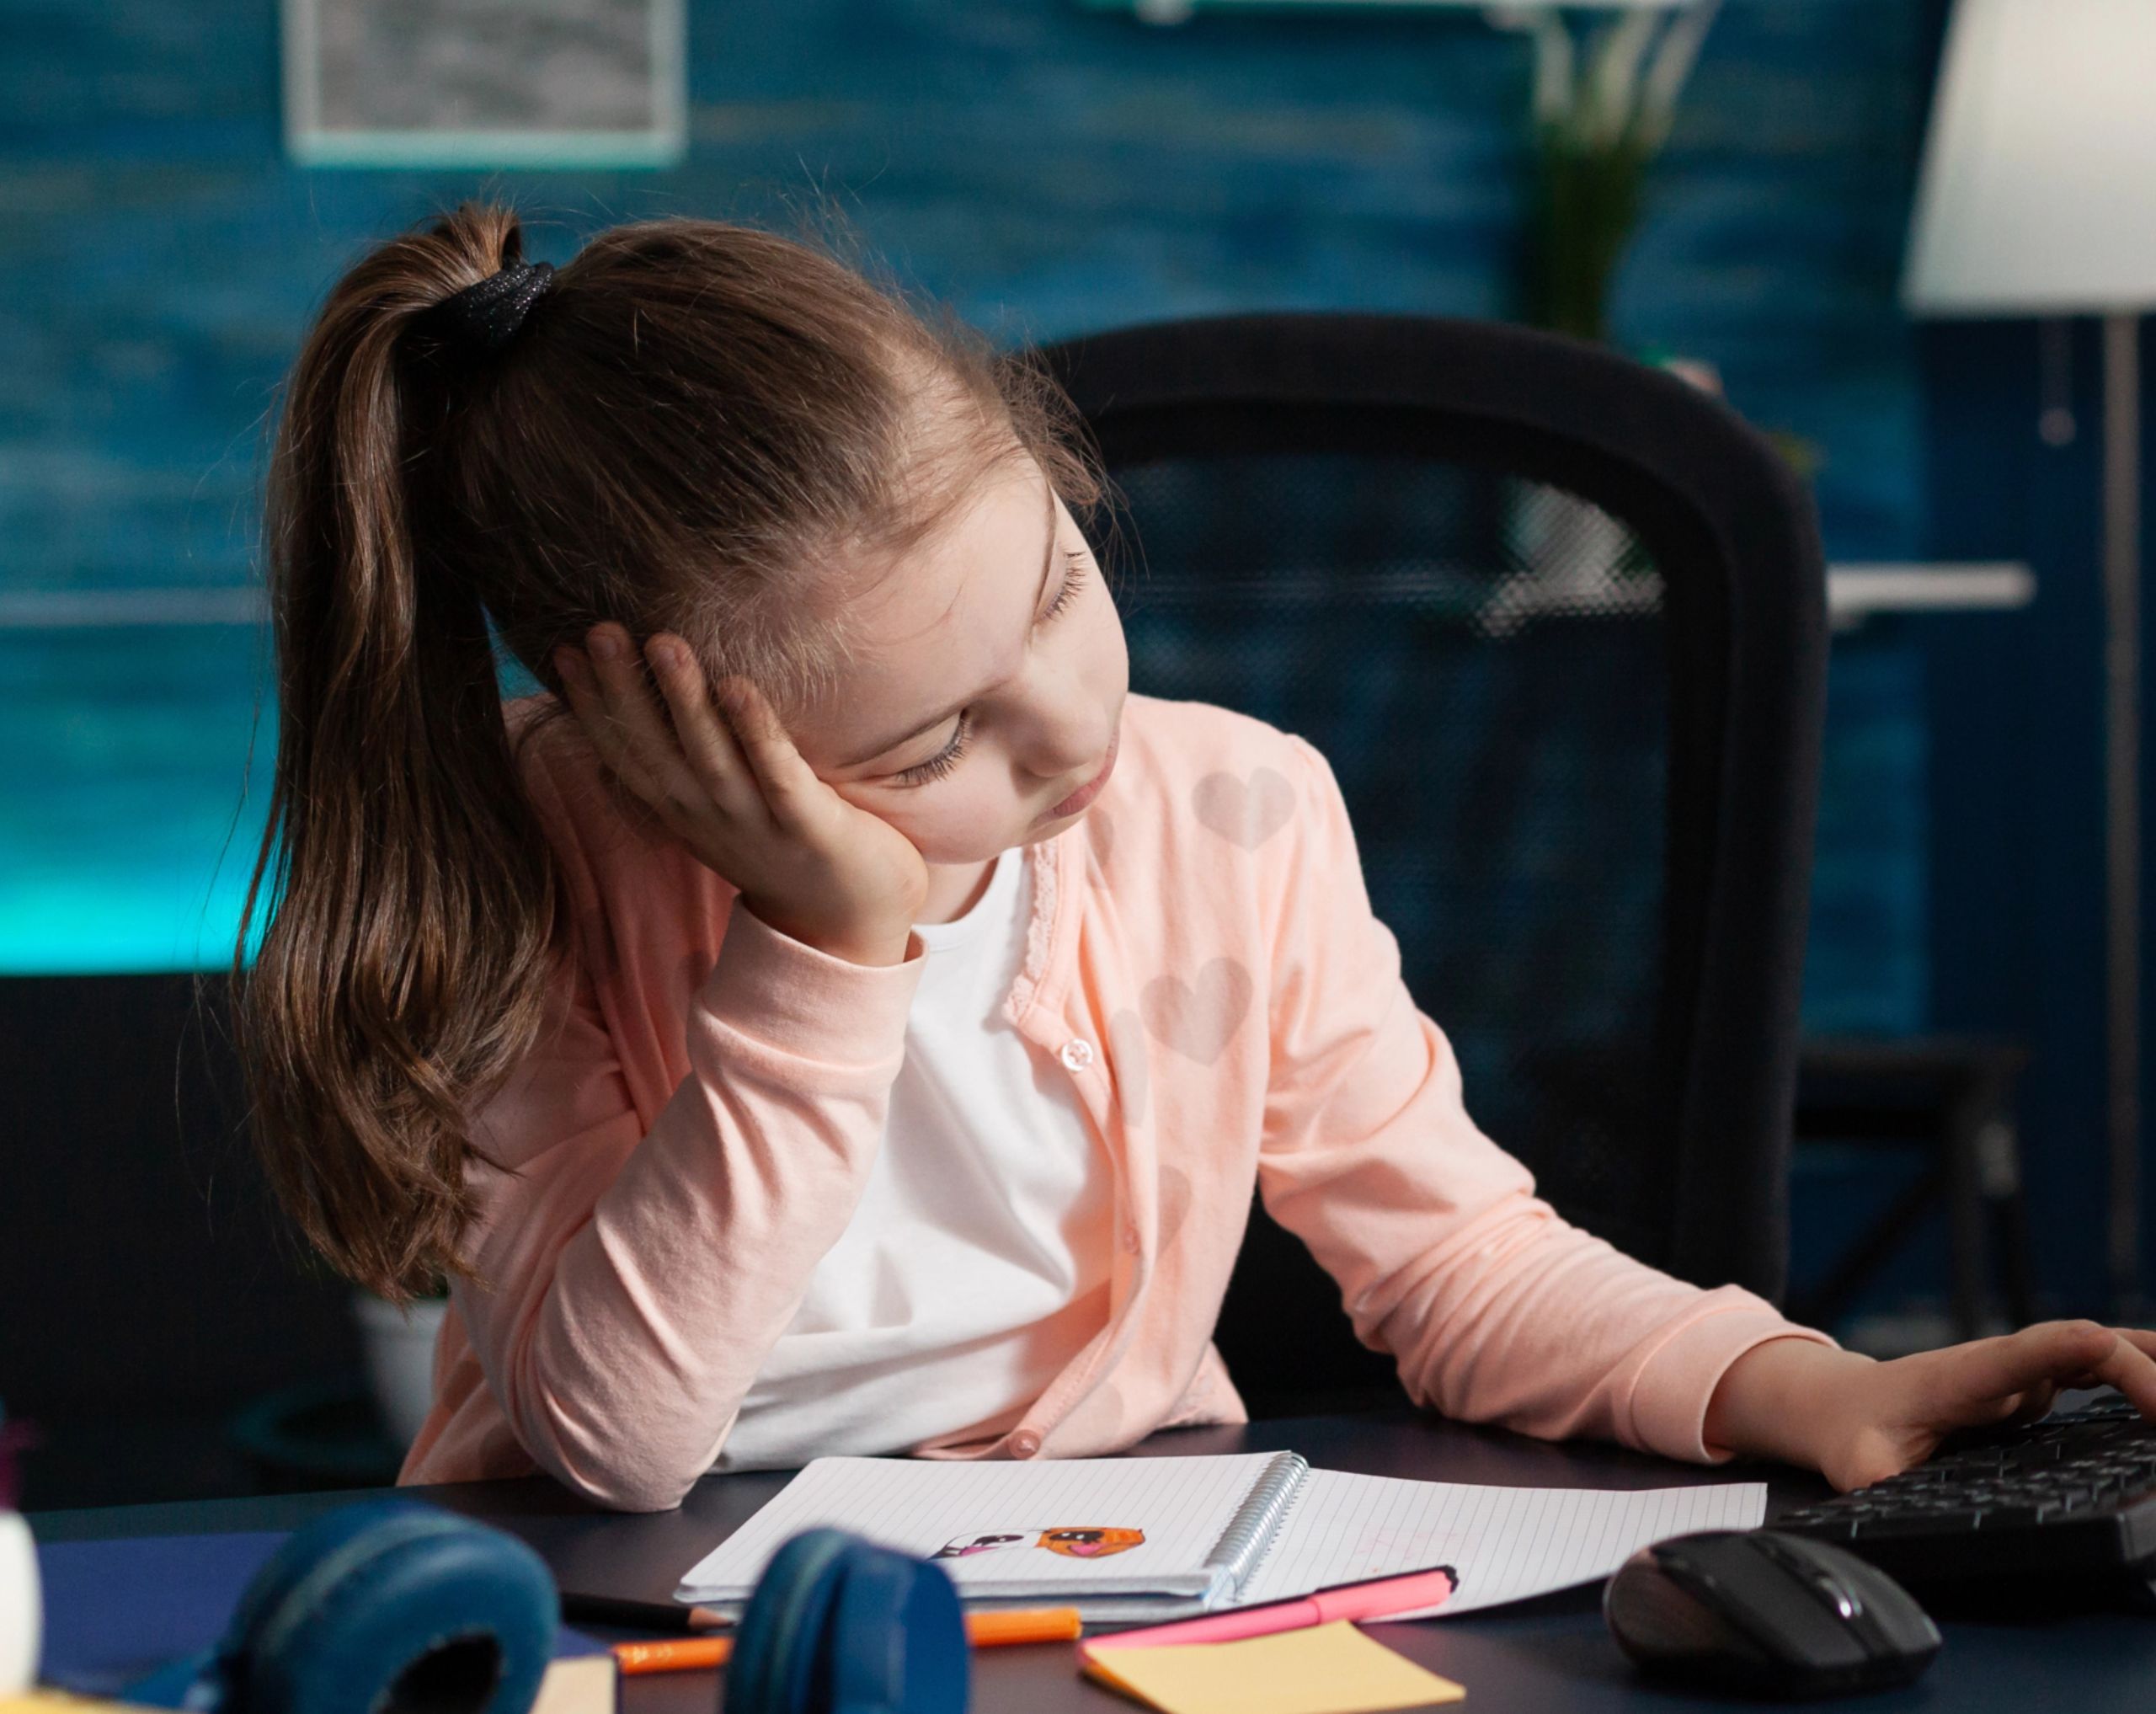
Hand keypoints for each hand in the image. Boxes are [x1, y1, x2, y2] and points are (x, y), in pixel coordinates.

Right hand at [553, 624, 927, 965]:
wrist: (850, 925)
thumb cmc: (789, 848)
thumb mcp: (725, 813)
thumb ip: (692, 769)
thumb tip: (658, 704)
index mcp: (684, 812)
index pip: (626, 755)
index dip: (592, 707)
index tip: (564, 651)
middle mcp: (710, 818)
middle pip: (656, 750)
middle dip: (623, 691)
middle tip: (601, 630)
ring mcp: (758, 826)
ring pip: (710, 758)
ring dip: (684, 699)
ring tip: (663, 642)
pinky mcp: (810, 828)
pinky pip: (779, 777)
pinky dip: (757, 734)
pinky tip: (739, 686)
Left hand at [1704, 1321, 2155, 1490]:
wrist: (1841, 1405)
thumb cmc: (1853, 1434)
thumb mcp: (1859, 1465)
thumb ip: (1879, 1481)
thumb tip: (1890, 1496)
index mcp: (1964, 1378)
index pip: (2028, 1352)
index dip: (2075, 1350)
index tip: (2113, 1357)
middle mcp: (2001, 1367)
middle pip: (2081, 1345)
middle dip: (2138, 1371)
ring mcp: (2020, 1372)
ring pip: (2096, 1350)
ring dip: (2148, 1364)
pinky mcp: (2031, 1384)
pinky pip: (2094, 1368)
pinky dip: (2137, 1373)